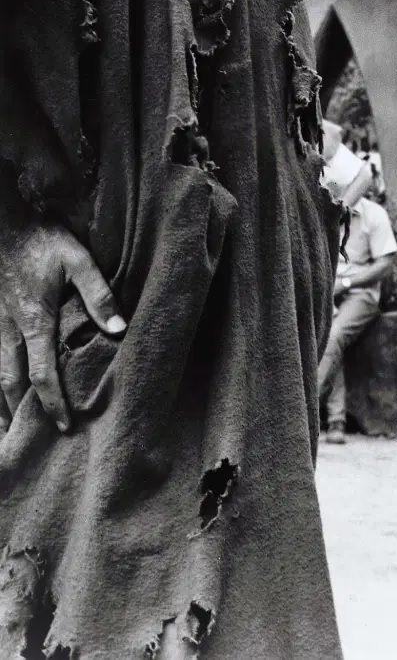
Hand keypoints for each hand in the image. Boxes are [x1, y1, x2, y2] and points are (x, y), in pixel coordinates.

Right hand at [0, 223, 125, 433]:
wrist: (3, 222)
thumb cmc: (42, 239)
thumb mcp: (77, 260)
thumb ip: (98, 293)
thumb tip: (118, 327)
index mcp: (35, 322)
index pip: (43, 374)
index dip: (53, 403)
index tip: (64, 425)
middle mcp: (9, 330)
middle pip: (9, 382)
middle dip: (18, 413)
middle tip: (23, 440)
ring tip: (2, 427)